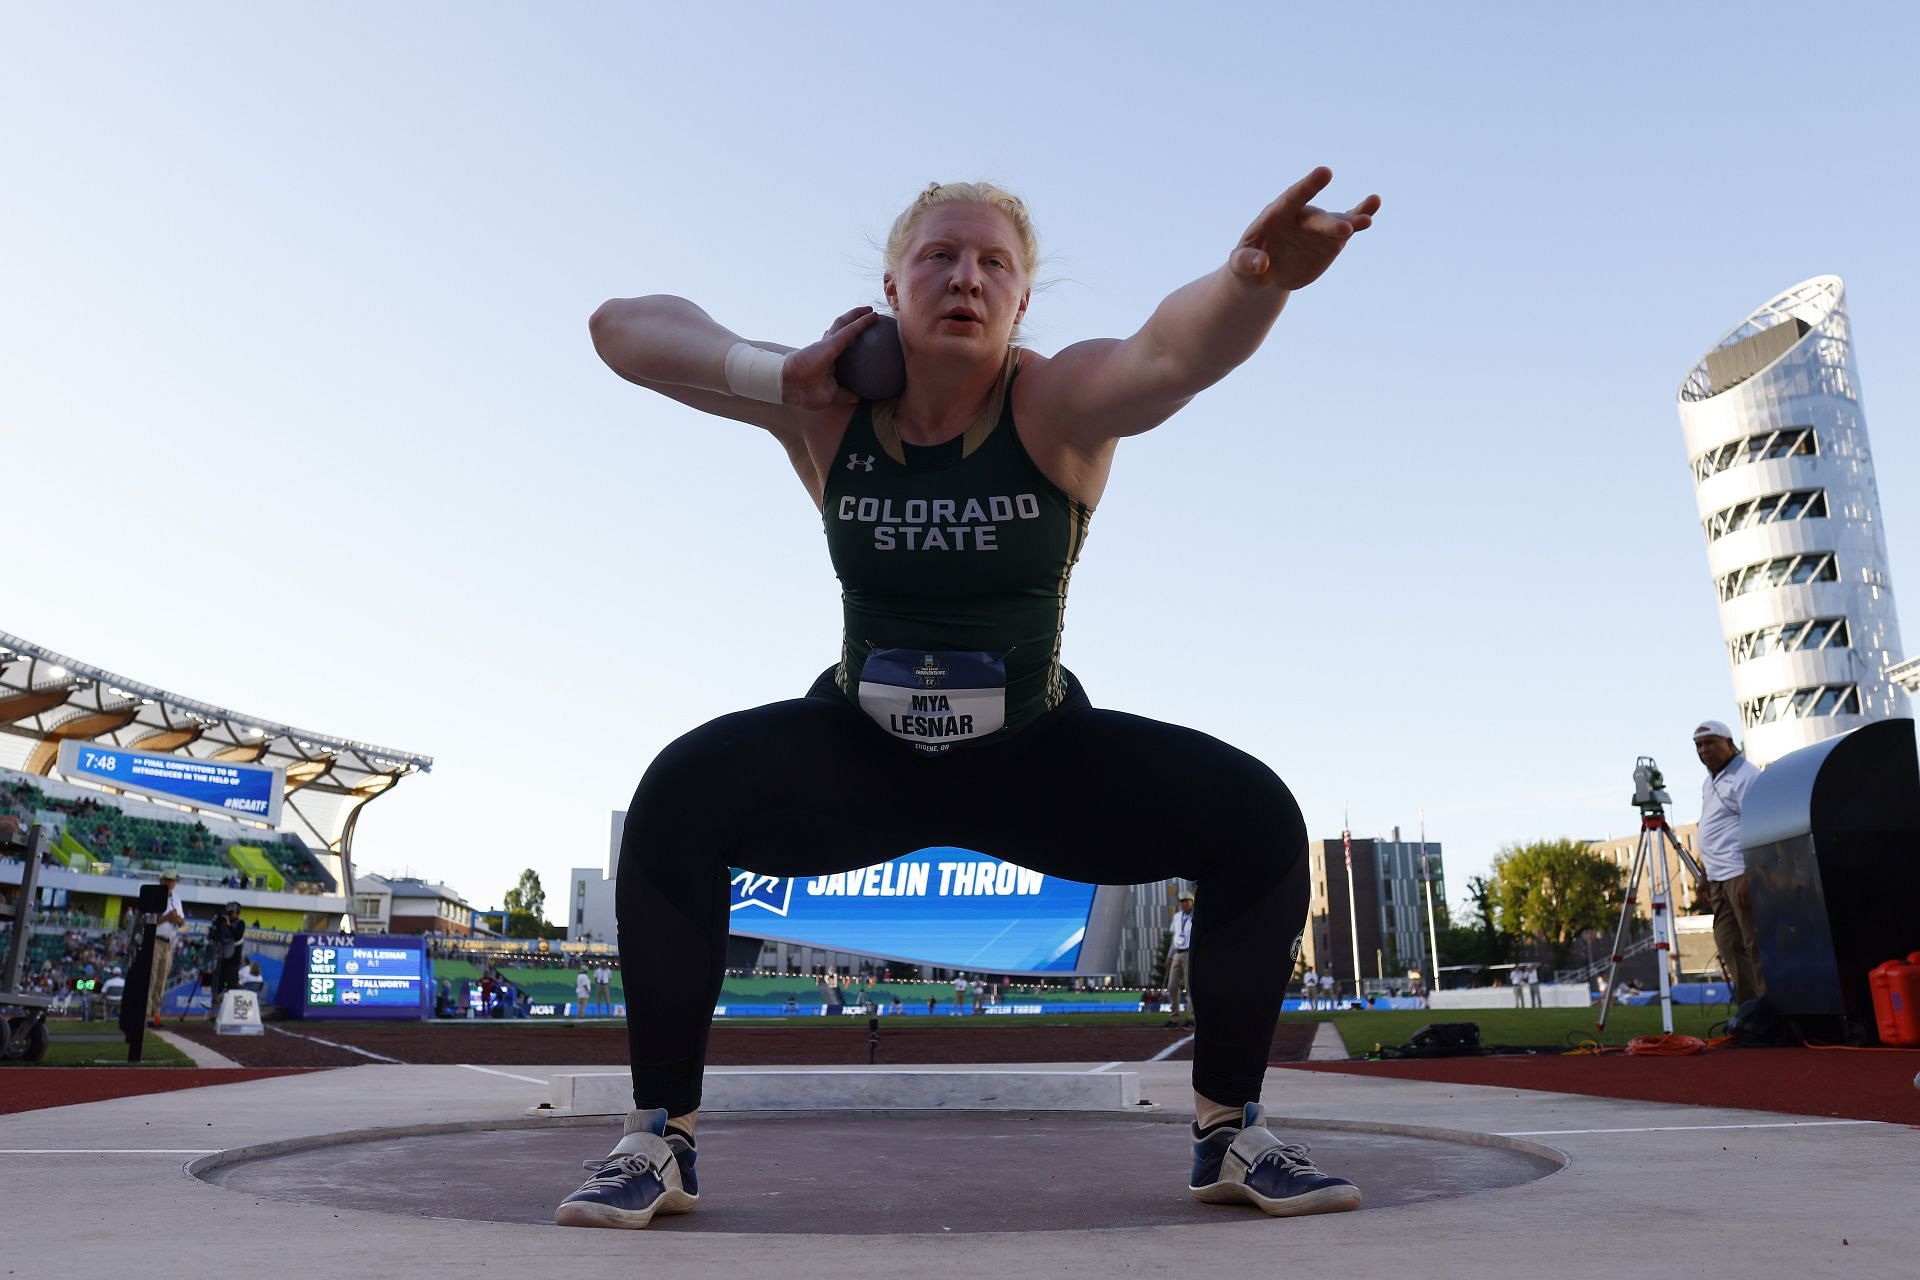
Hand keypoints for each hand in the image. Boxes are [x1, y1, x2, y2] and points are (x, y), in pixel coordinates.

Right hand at [781, 306, 879, 408]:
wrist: (792, 385)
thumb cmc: (806, 392)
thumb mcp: (832, 395)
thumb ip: (845, 394)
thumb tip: (859, 398)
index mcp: (827, 361)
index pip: (839, 348)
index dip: (848, 343)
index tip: (861, 342)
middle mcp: (827, 348)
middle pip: (842, 331)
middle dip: (853, 322)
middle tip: (868, 319)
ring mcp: (828, 343)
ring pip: (845, 323)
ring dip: (857, 315)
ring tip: (871, 311)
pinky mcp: (832, 342)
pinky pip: (851, 329)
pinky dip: (862, 322)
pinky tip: (873, 316)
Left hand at [1229, 167, 1379, 290]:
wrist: (1264, 273)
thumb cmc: (1248, 264)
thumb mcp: (1240, 265)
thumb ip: (1246, 262)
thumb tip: (1262, 264)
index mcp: (1276, 216)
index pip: (1292, 197)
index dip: (1308, 186)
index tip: (1325, 172)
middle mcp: (1300, 217)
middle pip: (1317, 218)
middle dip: (1330, 223)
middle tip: (1345, 228)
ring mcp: (1317, 228)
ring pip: (1337, 222)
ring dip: (1352, 221)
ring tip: (1367, 221)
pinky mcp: (1331, 240)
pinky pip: (1349, 227)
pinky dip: (1361, 217)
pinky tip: (1374, 204)